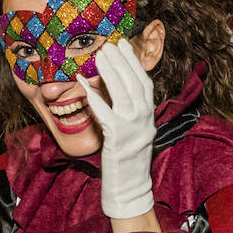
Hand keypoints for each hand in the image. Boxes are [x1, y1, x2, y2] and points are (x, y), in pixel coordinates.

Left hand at [83, 41, 155, 219]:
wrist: (132, 188)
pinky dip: (94, 95)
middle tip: (109, 44)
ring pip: (123, 92)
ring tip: (100, 55)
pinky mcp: (118, 137)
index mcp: (149, 116)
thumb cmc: (128, 162)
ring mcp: (134, 127)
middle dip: (122, 61)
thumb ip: (127, 114)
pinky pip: (105, 111)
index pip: (144, 83)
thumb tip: (113, 93)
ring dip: (111, 71)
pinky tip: (83, 83)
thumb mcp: (133, 133)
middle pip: (134, 83)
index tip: (124, 46)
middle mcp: (145, 119)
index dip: (134, 63)